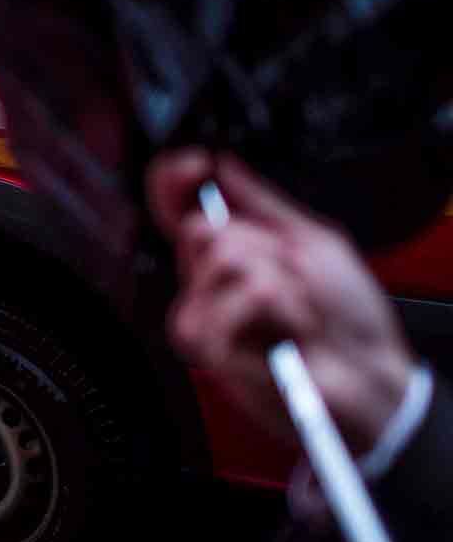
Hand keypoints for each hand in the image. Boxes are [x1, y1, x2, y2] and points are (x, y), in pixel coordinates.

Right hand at [147, 149, 415, 453]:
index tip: (196, 165)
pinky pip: (236, 299)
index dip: (173, 180)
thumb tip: (224, 166)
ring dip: (278, 278)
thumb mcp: (314, 241)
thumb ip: (264, 201)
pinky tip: (291, 329)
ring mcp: (203, 313)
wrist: (369, 375)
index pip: (176, 207)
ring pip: (222, 258)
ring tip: (297, 309)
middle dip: (257, 242)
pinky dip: (279, 308)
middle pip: (199, 227)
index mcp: (227, 252)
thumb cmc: (349, 319)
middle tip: (288, 273)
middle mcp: (207, 282)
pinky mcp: (208, 345)